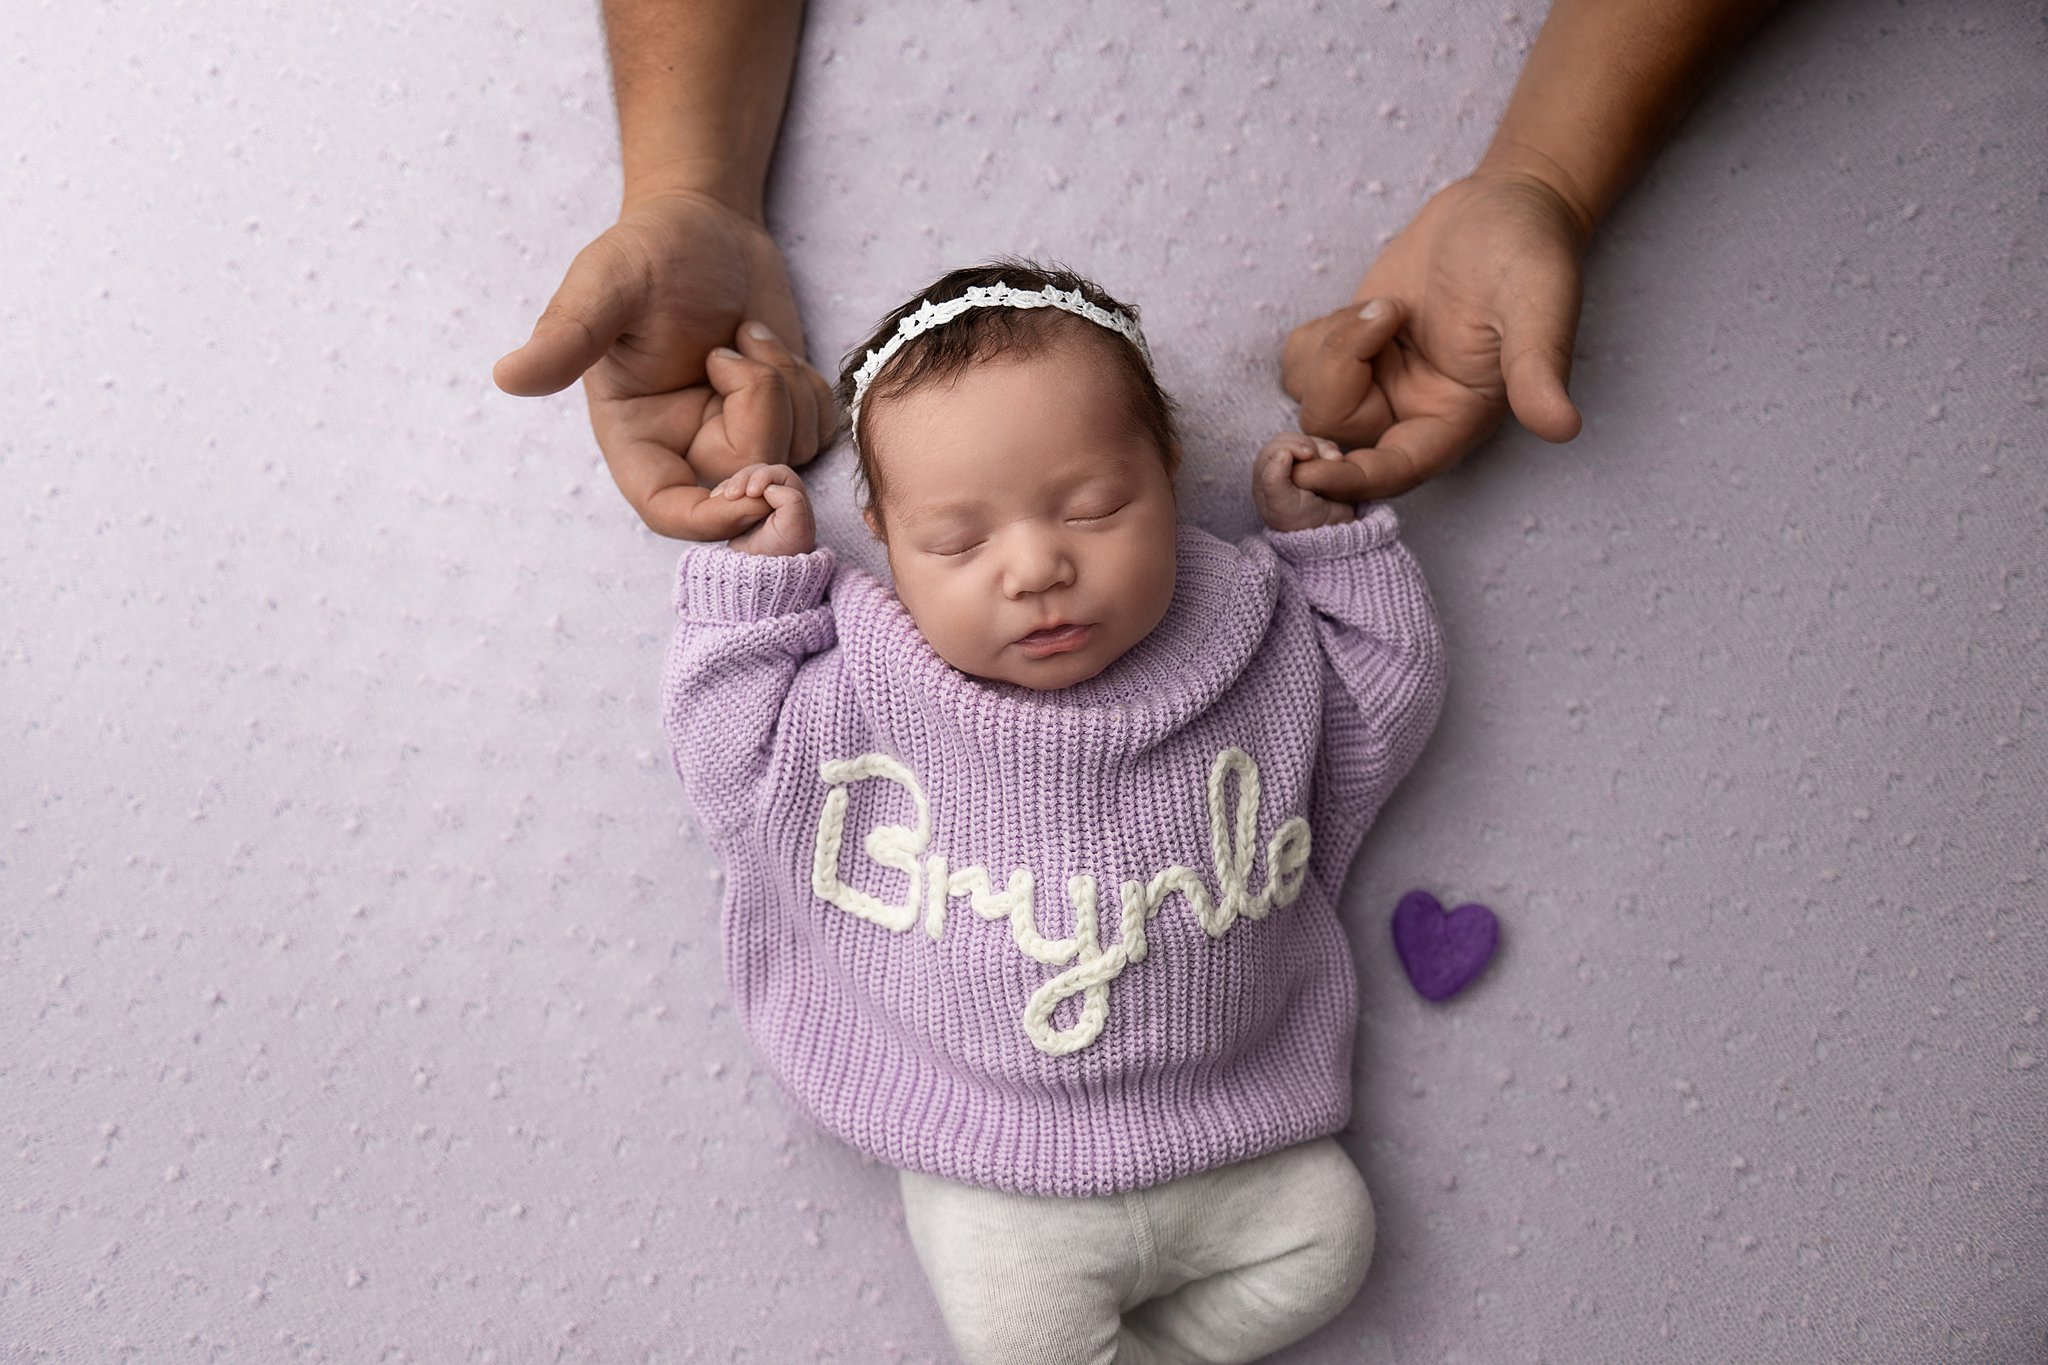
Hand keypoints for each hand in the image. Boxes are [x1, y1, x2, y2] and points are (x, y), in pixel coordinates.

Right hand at [492, 189, 837, 537]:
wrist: (704, 222)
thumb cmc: (647, 249)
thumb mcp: (606, 282)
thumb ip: (567, 335)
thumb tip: (509, 376)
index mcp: (635, 434)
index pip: (668, 510)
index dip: (712, 521)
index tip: (754, 490)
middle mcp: (686, 446)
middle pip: (746, 479)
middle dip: (763, 414)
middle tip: (742, 345)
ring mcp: (738, 434)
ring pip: (793, 457)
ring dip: (787, 390)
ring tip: (745, 334)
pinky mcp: (782, 416)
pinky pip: (819, 434)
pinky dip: (811, 390)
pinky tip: (773, 347)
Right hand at [710, 463, 815, 556]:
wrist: (759, 573)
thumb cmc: (781, 552)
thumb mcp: (795, 528)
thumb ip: (792, 501)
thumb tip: (770, 488)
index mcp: (794, 495)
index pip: (778, 473)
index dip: (763, 477)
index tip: (751, 493)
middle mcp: (778, 493)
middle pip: (758, 471)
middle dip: (744, 478)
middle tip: (731, 495)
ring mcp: (758, 499)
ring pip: (743, 479)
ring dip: (731, 484)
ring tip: (721, 497)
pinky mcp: (741, 506)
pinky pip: (731, 490)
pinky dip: (722, 492)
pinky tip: (715, 499)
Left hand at [1253, 433, 1358, 532]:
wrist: (1331, 531)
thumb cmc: (1302, 521)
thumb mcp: (1282, 505)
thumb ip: (1273, 480)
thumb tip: (1281, 452)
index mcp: (1265, 476)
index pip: (1273, 449)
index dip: (1291, 446)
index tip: (1310, 455)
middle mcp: (1278, 468)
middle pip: (1289, 440)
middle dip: (1309, 444)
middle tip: (1328, 458)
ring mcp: (1298, 465)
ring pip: (1306, 440)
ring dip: (1322, 446)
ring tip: (1335, 460)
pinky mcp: (1317, 464)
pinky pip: (1322, 446)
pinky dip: (1330, 449)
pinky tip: (1337, 460)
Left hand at [1281, 169, 1586, 501]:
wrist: (1505, 210)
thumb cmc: (1530, 257)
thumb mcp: (1539, 307)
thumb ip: (1538, 370)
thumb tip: (1562, 428)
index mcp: (1453, 421)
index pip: (1394, 470)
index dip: (1349, 480)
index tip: (1309, 470)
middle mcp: (1409, 413)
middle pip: (1335, 431)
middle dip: (1339, 375)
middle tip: (1386, 311)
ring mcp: (1376, 386)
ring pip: (1311, 401)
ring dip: (1330, 350)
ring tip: (1388, 307)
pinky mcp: (1349, 355)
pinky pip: (1300, 368)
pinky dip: (1315, 339)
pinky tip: (1362, 311)